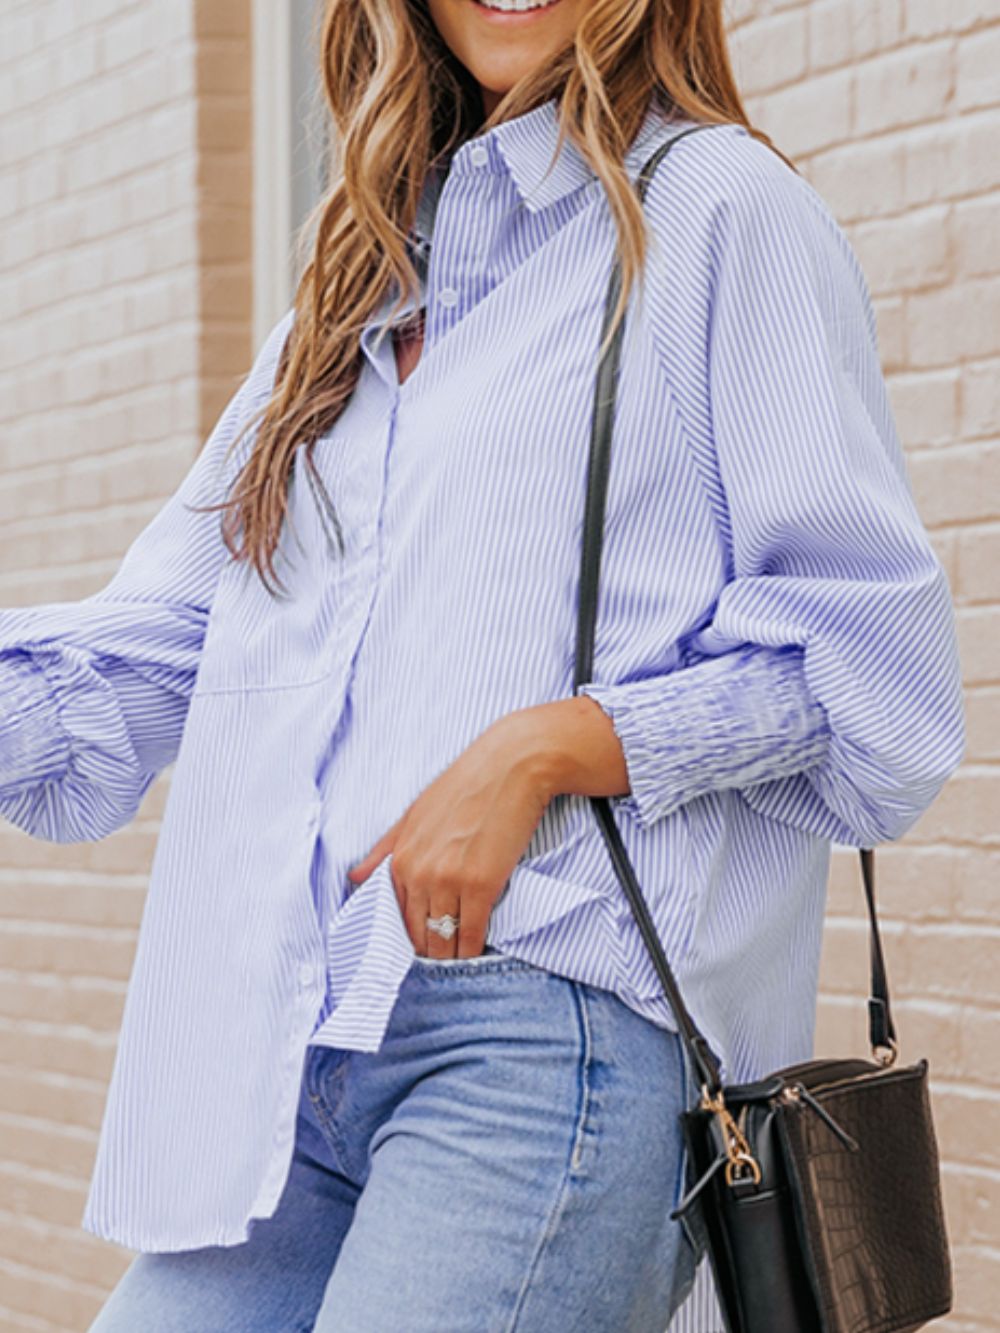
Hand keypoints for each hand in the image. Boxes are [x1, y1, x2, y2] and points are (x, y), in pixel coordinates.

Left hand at [346, 713, 555, 958]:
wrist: (511, 767)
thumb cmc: (466, 785)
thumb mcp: (414, 813)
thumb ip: (384, 850)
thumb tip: (355, 878)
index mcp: (401, 858)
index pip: (398, 917)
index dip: (410, 937)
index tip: (423, 946)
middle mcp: (420, 874)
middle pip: (419, 934)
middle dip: (430, 950)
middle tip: (442, 960)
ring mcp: (449, 881)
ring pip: (443, 939)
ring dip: (450, 956)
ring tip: (459, 961)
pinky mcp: (481, 886)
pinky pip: (471, 933)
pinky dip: (473, 949)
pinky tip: (477, 953)